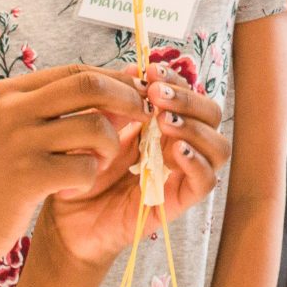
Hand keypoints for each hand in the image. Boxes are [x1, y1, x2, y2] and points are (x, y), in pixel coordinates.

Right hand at [0, 65, 147, 270]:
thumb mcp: (18, 130)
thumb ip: (60, 107)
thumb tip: (123, 81)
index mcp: (10, 92)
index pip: (77, 71)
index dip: (115, 79)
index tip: (138, 94)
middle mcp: (12, 109)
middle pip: (89, 86)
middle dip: (127, 100)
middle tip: (145, 118)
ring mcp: (18, 142)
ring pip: (95, 127)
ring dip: (110, 146)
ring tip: (97, 164)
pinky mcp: (27, 178)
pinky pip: (85, 168)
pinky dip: (89, 180)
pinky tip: (71, 189)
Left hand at [41, 64, 231, 266]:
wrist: (69, 218)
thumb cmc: (82, 171)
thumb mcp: (95, 129)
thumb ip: (115, 101)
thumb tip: (134, 68)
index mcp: (164, 123)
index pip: (188, 93)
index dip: (176, 79)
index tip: (152, 70)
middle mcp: (180, 144)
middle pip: (210, 114)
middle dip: (188, 99)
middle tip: (157, 95)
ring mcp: (183, 172)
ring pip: (218, 146)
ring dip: (196, 129)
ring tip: (165, 121)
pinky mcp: (180, 200)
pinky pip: (206, 180)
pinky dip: (196, 162)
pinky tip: (175, 152)